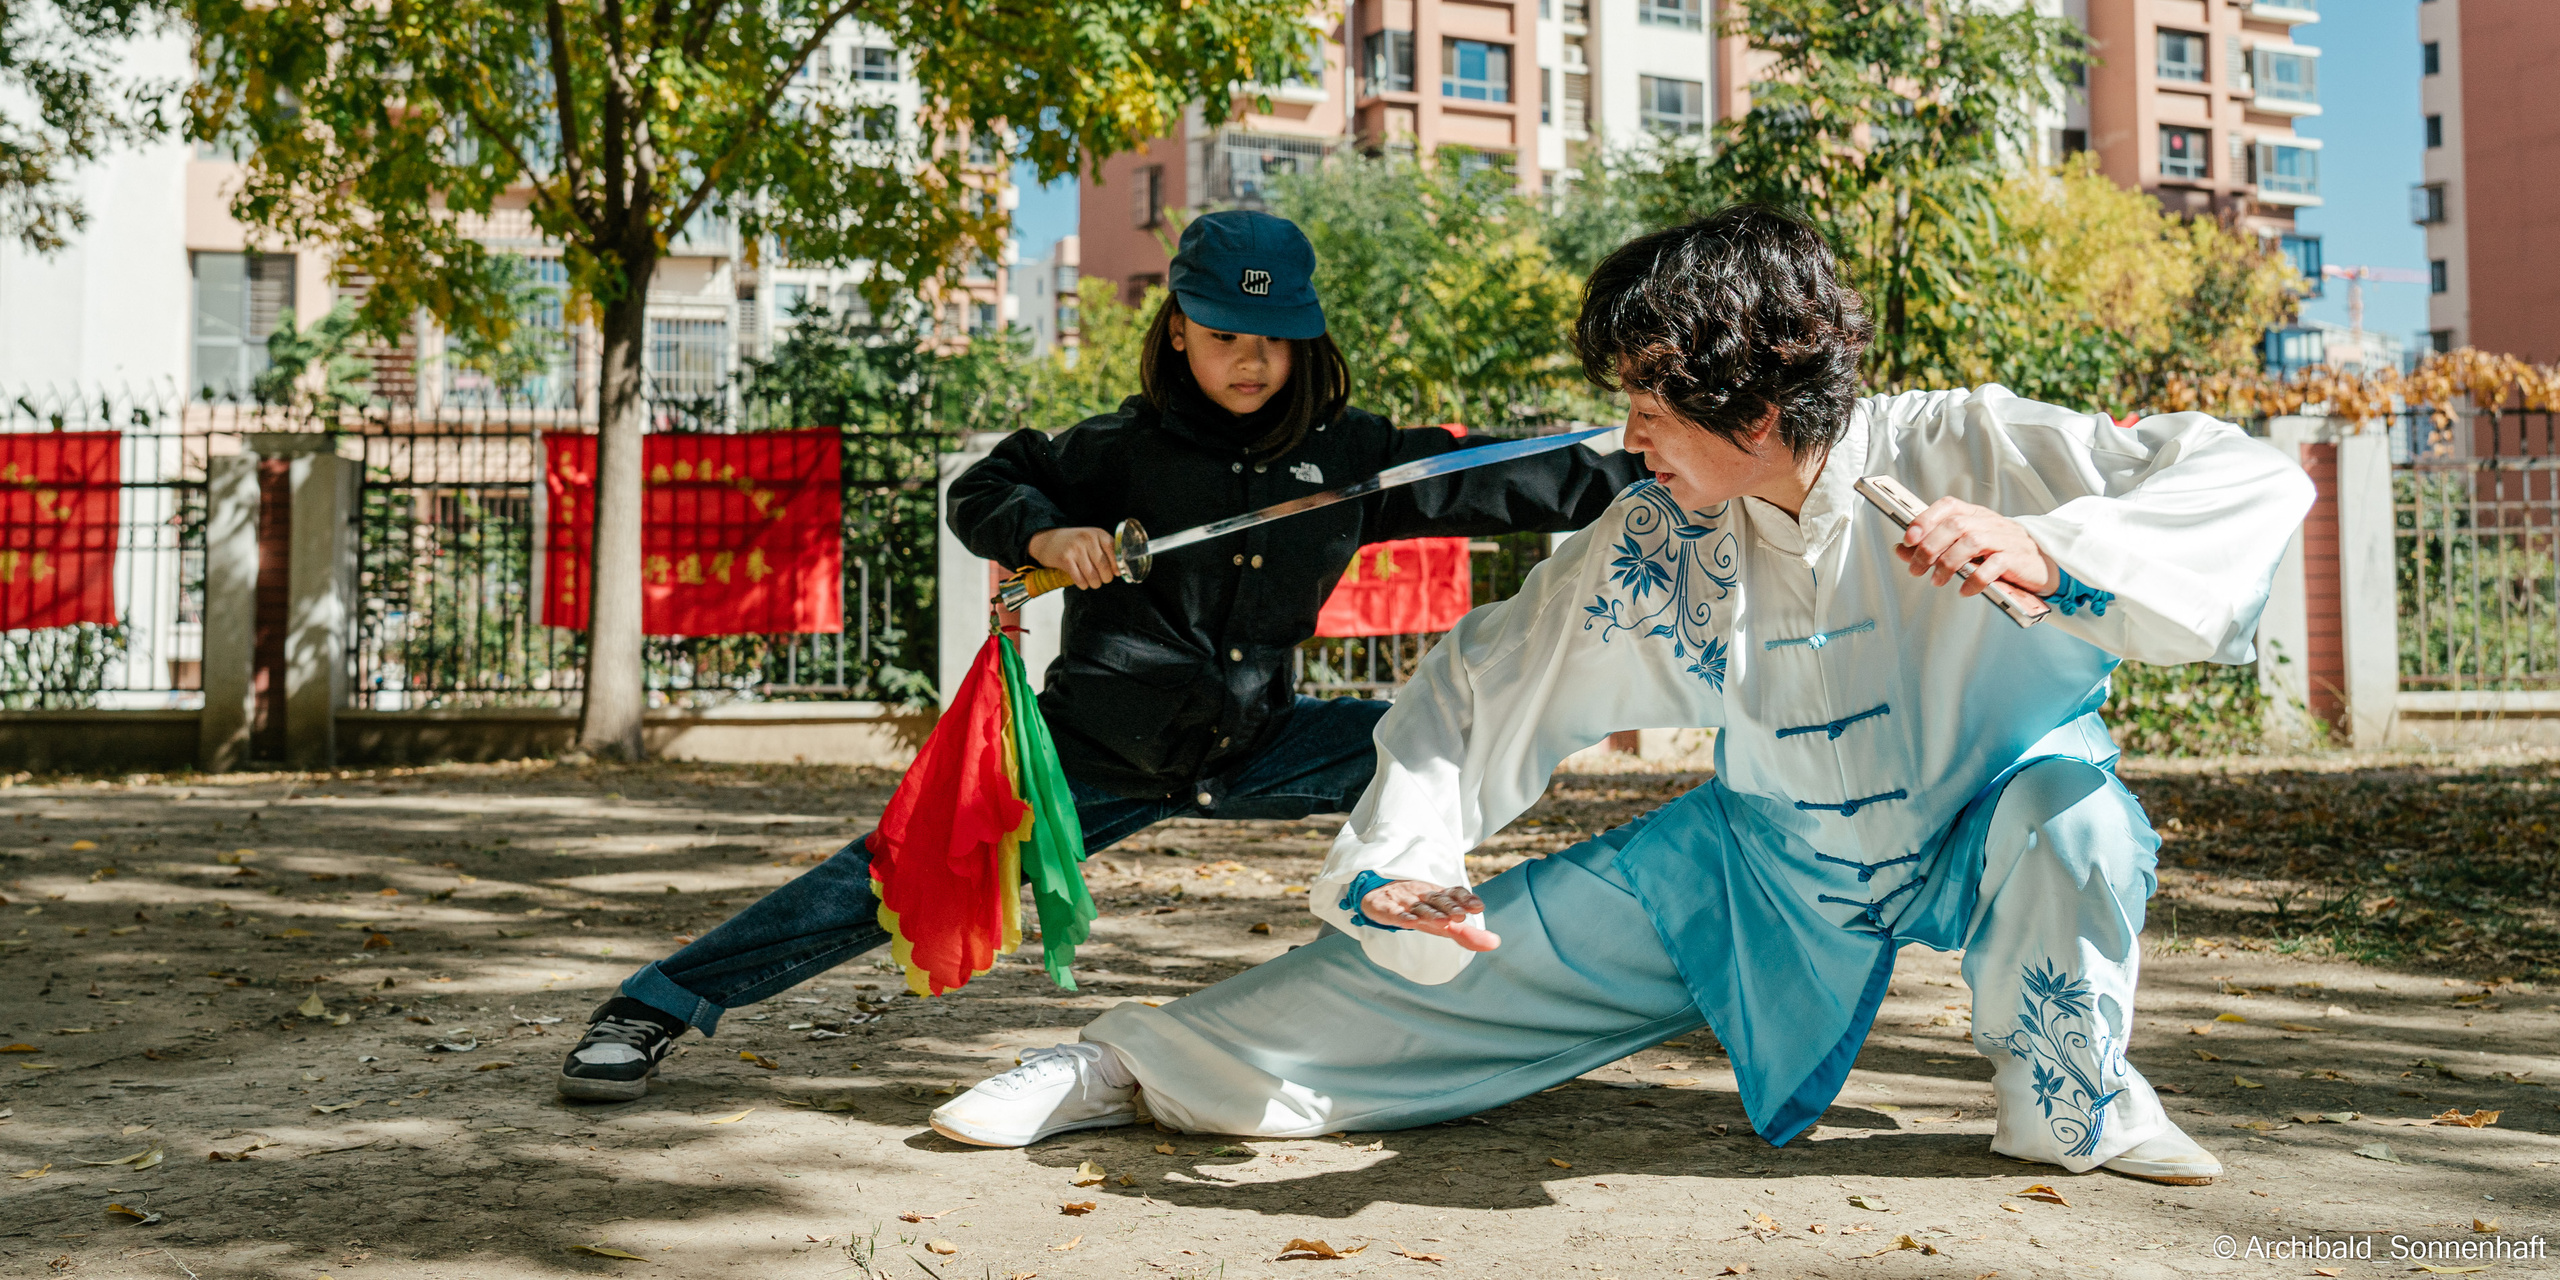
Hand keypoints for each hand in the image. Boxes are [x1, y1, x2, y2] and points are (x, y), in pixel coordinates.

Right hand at [1026, 526, 1117, 589]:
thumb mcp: (1091, 539)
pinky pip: (1080, 579)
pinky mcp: (1065, 559)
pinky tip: (1082, 583)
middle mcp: (1088, 539)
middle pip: (1104, 567)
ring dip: (1094, 583)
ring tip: (1093, 583)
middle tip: (1102, 580)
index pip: (1115, 552)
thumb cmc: (1073, 543)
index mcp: (1098, 533)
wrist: (1046, 540)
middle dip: (1105, 578)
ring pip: (1093, 576)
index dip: (1117, 566)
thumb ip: (1105, 550)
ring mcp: (1076, 549)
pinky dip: (1083, 585)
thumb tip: (1119, 571)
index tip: (1116, 574)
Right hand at [1358, 880, 1500, 951]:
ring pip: (1419, 906)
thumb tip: (1495, 943)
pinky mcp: (1385, 907)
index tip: (1478, 907)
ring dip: (1430, 912)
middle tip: (1461, 915)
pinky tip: (1409, 921)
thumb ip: (1467, 934)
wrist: (1379, 896)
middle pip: (1438, 900)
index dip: (1466, 899)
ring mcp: (1404, 900)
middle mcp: (1423, 895)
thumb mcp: (1442, 921)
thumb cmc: (1419, 911)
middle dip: (1450, 907)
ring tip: (1442, 921)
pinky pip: (1393, 911)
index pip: (1454, 894)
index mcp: (1438, 896)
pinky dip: (1401, 915)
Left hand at [1894, 498, 2059, 597]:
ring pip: (1971, 542)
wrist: (2041, 564)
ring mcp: (2004, 538)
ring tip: (1937, 580)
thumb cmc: (1999, 553)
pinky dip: (1976, 579)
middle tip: (1917, 569)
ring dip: (1948, 563)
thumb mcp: (1965, 546)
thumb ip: (1934, 545)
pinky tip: (1965, 589)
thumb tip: (1901, 549)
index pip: (1948, 506)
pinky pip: (1994, 566)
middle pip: (1955, 525)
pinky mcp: (2016, 558)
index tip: (1908, 539)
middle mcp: (1989, 522)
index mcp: (1975, 514)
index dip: (1925, 520)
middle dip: (1930, 548)